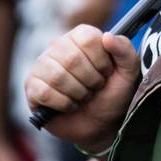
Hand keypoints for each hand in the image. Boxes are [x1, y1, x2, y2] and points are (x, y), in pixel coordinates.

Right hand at [25, 24, 139, 150]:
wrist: (101, 124)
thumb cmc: (113, 94)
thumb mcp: (128, 72)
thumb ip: (125, 51)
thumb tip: (107, 36)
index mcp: (81, 36)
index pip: (88, 38)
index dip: (101, 61)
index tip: (106, 73)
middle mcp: (58, 46)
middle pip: (72, 58)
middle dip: (91, 80)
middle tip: (95, 87)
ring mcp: (42, 65)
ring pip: (57, 76)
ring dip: (78, 93)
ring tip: (83, 96)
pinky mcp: (32, 86)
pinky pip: (44, 92)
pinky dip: (64, 104)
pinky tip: (70, 104)